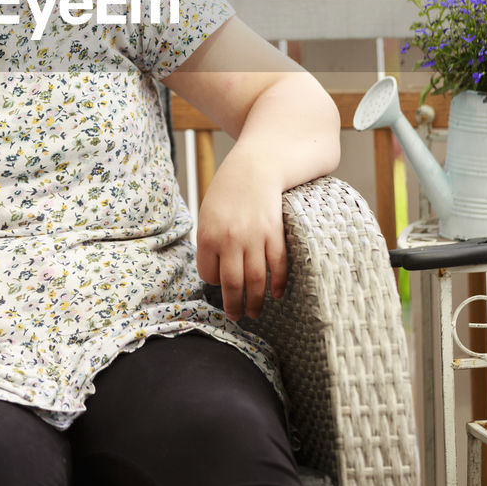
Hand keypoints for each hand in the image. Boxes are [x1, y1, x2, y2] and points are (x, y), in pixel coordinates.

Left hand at [195, 147, 285, 322]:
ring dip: (255, 302)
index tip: (218, 281)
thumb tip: (215, 273)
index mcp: (208, 235)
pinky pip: (277, 265)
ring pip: (255, 280)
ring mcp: (254, 238)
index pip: (208, 274)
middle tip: (236, 318)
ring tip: (254, 313)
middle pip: (232, 284)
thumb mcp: (208, 213)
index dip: (213, 280)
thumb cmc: (229, 192)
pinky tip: (277, 293)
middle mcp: (230, 239)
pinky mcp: (275, 234)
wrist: (256, 167)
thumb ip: (210, 241)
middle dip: (234, 306)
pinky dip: (278, 283)